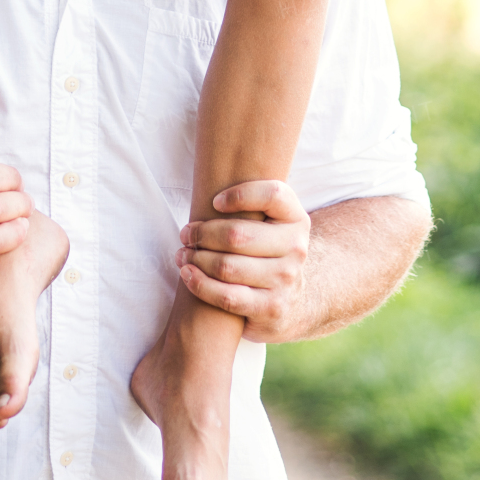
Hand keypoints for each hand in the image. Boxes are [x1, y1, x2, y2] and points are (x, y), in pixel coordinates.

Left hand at [175, 179, 312, 342]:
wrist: (291, 299)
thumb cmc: (266, 249)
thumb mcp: (270, 222)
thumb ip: (252, 201)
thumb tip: (208, 171)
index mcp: (297, 218)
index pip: (272, 194)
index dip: (239, 195)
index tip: (214, 201)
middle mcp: (297, 248)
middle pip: (237, 235)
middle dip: (202, 233)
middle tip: (185, 234)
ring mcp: (286, 280)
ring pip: (227, 266)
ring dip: (196, 258)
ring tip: (182, 253)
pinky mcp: (272, 308)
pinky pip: (227, 296)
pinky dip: (200, 283)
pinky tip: (187, 273)